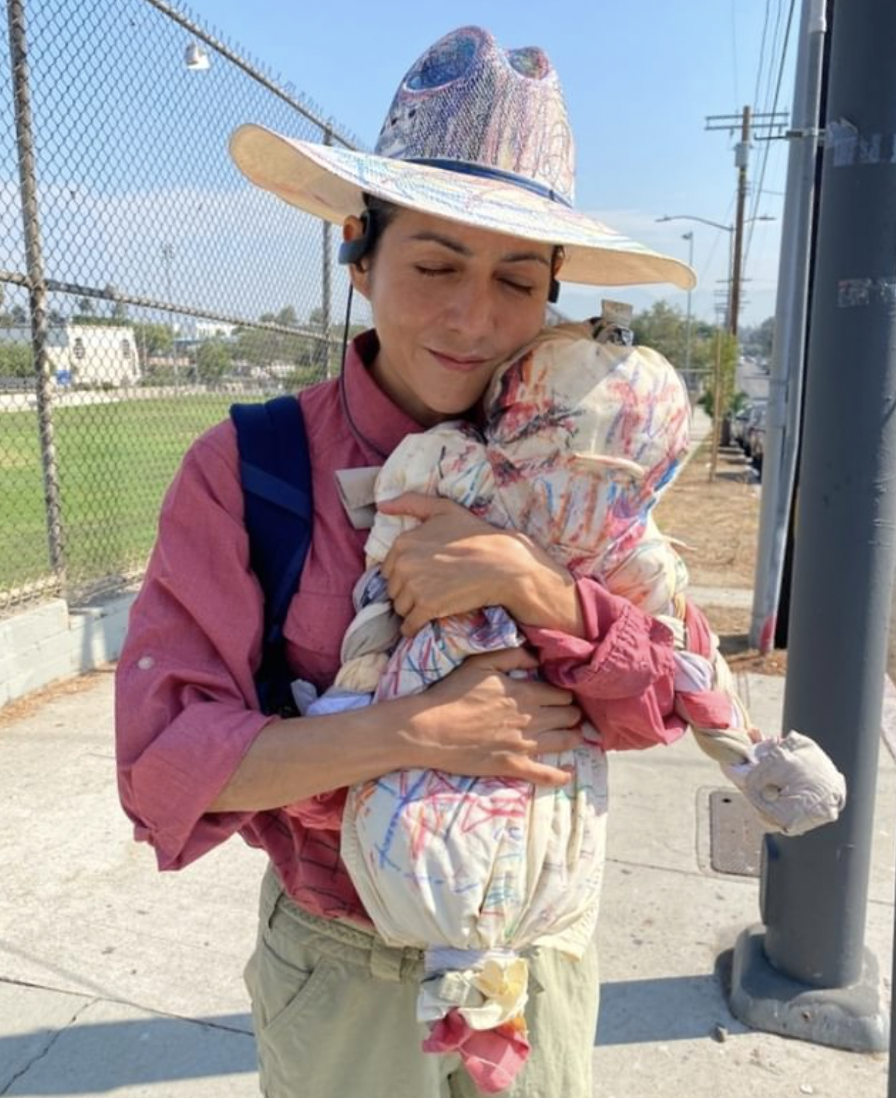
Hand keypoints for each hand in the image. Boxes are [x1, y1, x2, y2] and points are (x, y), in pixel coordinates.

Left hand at [378, 493, 583, 636]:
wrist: (502, 563)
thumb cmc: (475, 535)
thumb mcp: (444, 509)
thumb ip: (411, 503)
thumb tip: (382, 505)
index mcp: (403, 542)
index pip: (389, 568)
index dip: (405, 574)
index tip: (423, 575)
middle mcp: (404, 564)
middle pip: (393, 589)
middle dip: (407, 592)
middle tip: (431, 589)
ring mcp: (414, 586)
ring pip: (400, 607)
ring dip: (412, 610)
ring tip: (432, 603)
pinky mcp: (427, 607)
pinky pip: (409, 624)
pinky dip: (414, 627)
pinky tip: (422, 624)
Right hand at [402, 646, 583, 785]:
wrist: (430, 729)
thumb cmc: (452, 693)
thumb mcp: (481, 663)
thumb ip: (513, 655)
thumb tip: (537, 657)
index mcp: (524, 693)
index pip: (561, 694)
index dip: (566, 694)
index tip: (565, 696)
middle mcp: (530, 719)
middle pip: (567, 716)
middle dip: (573, 714)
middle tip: (572, 715)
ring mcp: (523, 744)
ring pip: (562, 742)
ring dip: (573, 737)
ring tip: (577, 736)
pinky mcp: (512, 766)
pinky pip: (544, 774)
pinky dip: (559, 776)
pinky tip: (568, 773)